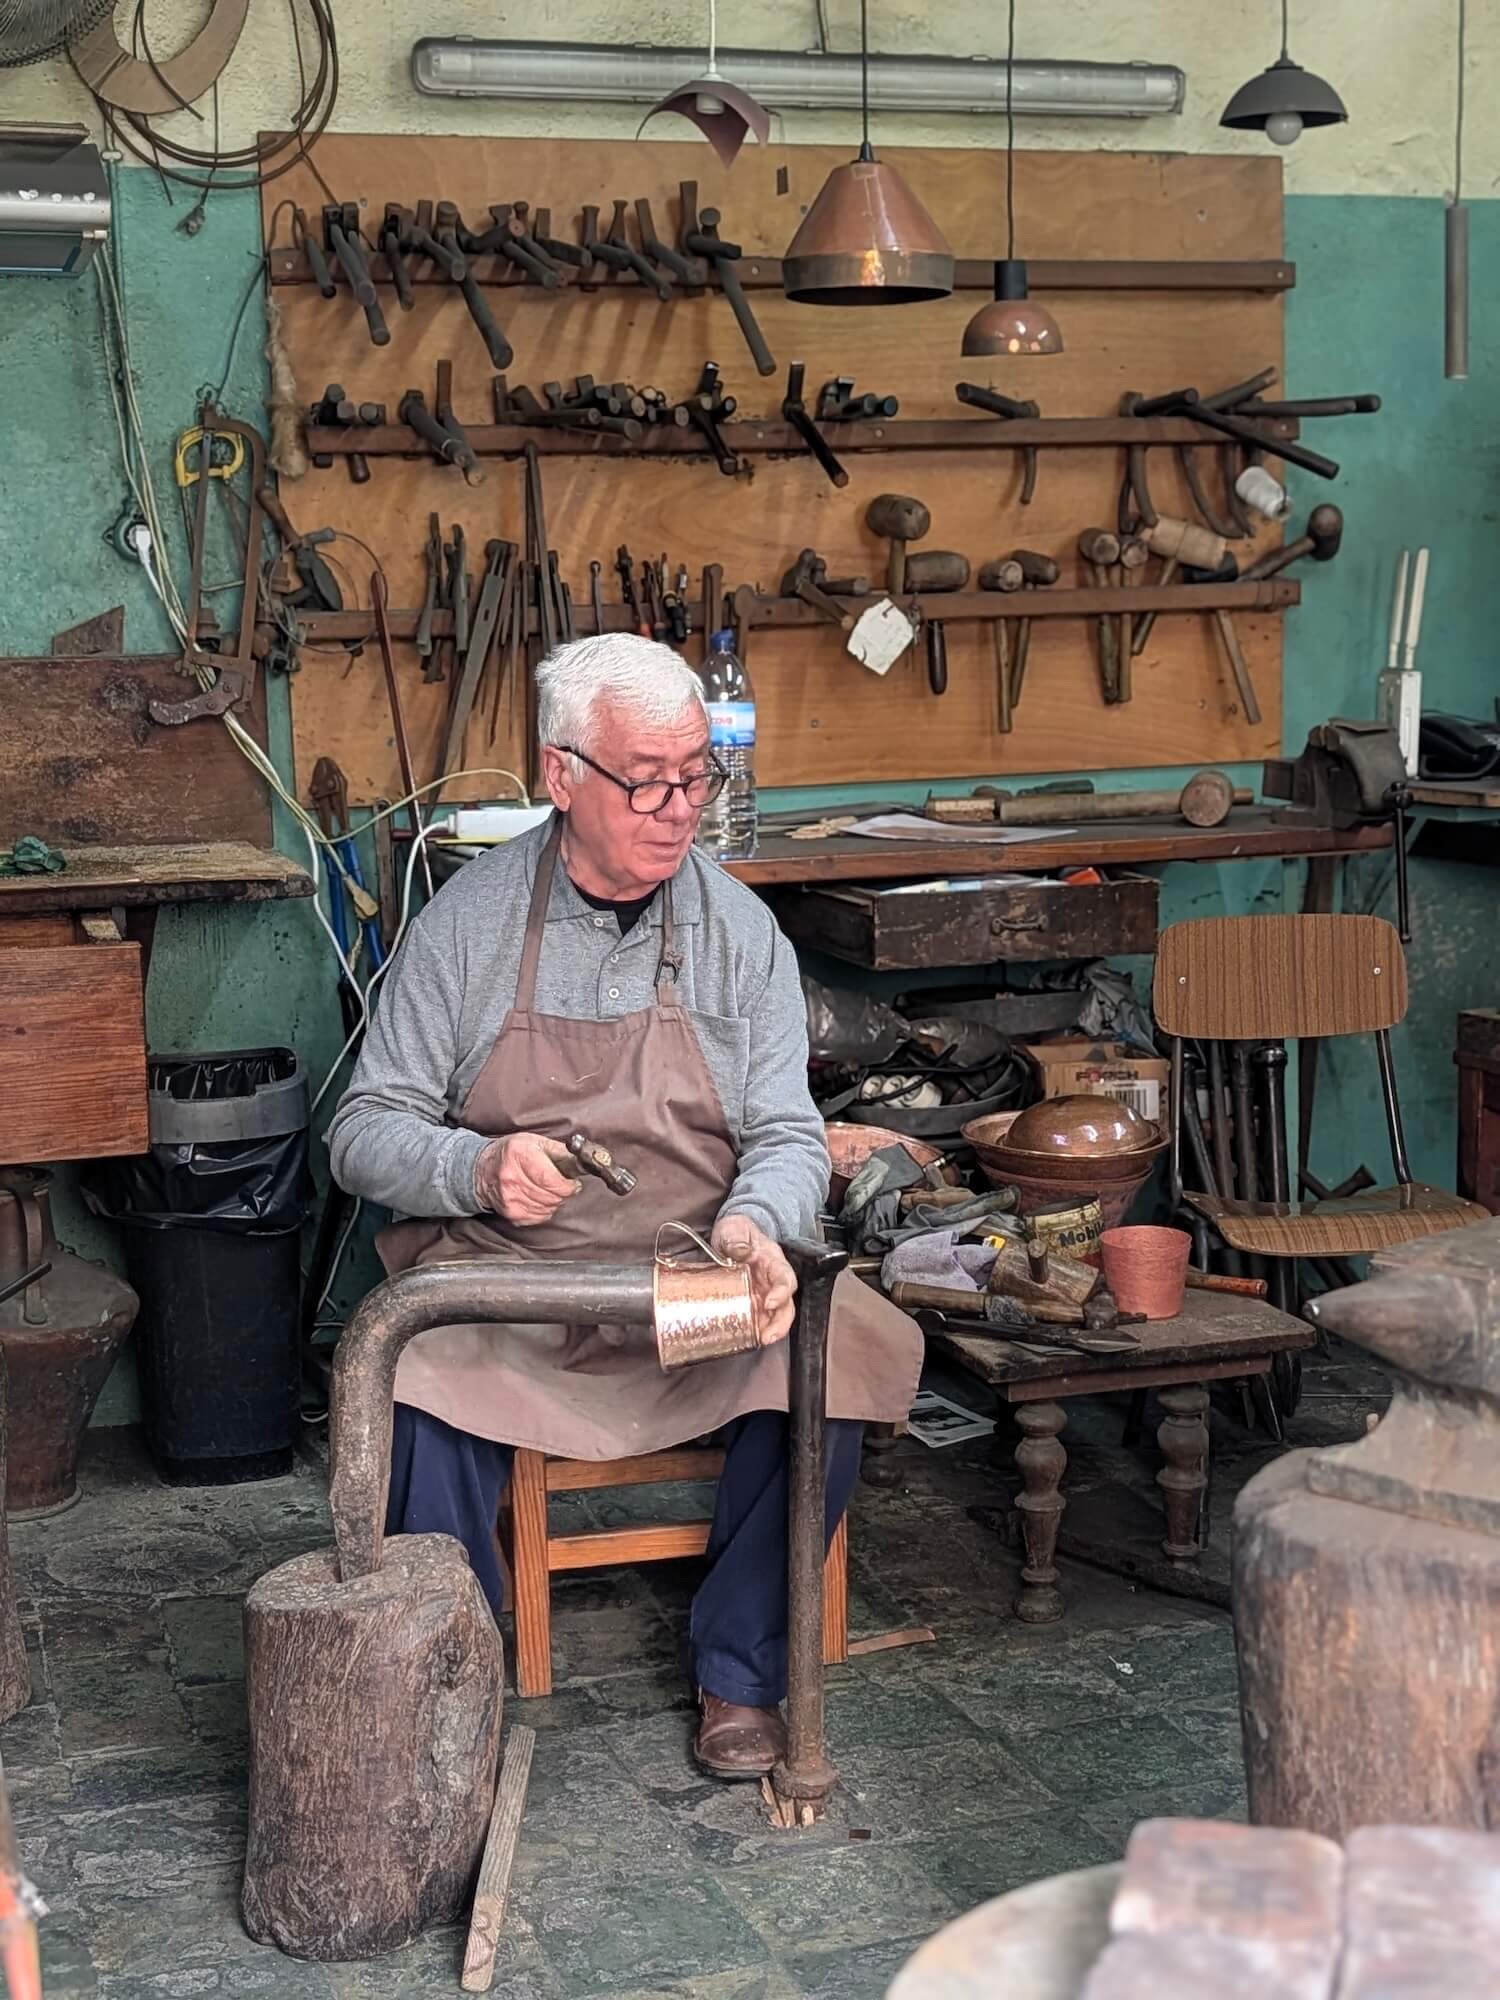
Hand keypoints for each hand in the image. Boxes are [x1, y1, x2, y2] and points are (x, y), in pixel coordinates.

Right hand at [475, 1134, 578, 1226]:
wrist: (483, 1170)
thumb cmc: (512, 1153)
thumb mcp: (535, 1142)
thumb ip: (560, 1151)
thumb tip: (581, 1160)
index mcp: (520, 1155)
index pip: (551, 1180)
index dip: (568, 1185)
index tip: (573, 1183)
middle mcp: (512, 1178)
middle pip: (552, 1196)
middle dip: (562, 1192)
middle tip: (560, 1184)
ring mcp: (510, 1199)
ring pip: (548, 1207)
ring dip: (554, 1200)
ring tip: (546, 1189)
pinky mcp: (511, 1213)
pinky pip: (540, 1217)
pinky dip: (544, 1209)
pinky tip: (537, 1197)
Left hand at [712, 1215, 796, 1346]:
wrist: (730, 1238)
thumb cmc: (736, 1232)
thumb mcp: (735, 1228)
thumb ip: (737, 1236)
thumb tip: (740, 1249)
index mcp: (773, 1261)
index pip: (784, 1277)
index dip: (781, 1291)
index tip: (770, 1302)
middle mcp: (772, 1281)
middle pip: (786, 1304)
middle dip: (781, 1322)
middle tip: (769, 1335)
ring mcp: (764, 1293)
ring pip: (776, 1315)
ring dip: (771, 1330)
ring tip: (761, 1340)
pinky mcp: (752, 1303)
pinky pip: (759, 1319)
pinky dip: (756, 1330)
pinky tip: (749, 1338)